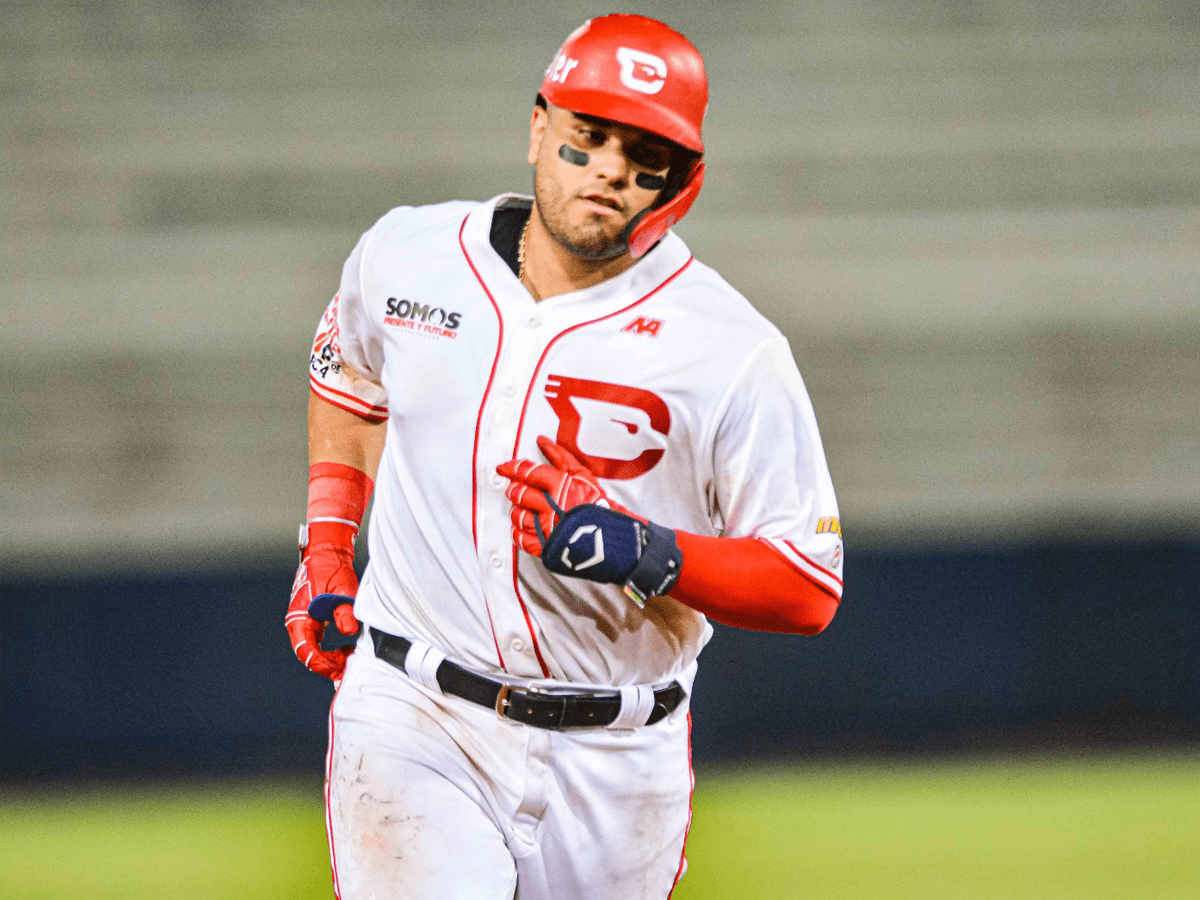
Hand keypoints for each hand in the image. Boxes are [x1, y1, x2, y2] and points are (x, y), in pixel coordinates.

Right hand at [285, 521, 360, 680]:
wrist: (327, 552)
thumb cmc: (332, 569)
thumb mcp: (341, 590)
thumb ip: (344, 611)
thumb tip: (349, 631)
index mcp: (299, 619)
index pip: (307, 652)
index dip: (324, 664)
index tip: (342, 667)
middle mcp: (298, 623)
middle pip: (308, 655)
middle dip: (328, 666)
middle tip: (349, 668)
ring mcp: (304, 622)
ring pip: (313, 651)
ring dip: (330, 659)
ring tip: (349, 659)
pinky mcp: (312, 620)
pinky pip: (317, 643)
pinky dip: (330, 650)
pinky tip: (345, 649)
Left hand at [496, 436, 635, 556]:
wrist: (611, 539)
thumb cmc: (600, 507)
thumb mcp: (584, 476)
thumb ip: (561, 458)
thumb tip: (542, 442)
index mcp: (559, 486)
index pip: (527, 472)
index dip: (512, 468)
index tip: (504, 468)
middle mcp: (549, 506)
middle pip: (519, 493)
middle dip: (516, 490)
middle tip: (517, 490)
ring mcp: (545, 527)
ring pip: (517, 516)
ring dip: (518, 511)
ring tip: (526, 510)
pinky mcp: (544, 546)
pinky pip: (521, 539)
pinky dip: (519, 532)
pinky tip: (526, 528)